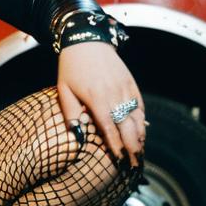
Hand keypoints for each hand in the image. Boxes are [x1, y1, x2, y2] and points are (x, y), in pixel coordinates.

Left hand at [55, 42, 146, 167]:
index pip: (109, 129)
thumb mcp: (63, 90)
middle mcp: (114, 95)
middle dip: (132, 147)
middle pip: (128, 127)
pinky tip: (141, 132)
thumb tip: (78, 137)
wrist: (87, 40)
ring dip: (140, 136)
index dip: (116, 147)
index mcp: (96, 99)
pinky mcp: (132, 83)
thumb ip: (71, 114)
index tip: (119, 161)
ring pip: (137, 118)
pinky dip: (142, 121)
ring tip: (139, 152)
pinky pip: (140, 106)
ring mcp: (125, 89)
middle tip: (134, 164)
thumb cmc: (71, 67)